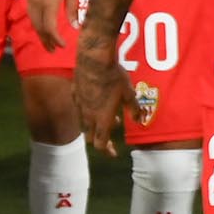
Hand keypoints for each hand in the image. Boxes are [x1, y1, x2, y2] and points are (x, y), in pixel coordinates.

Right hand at [27, 0, 81, 50]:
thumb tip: (76, 27)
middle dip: (47, 40)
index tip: (63, 47)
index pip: (50, 27)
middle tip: (54, 51)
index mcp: (48, 2)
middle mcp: (36, 2)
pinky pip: (31, 14)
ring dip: (40, 34)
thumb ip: (72, 9)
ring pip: (33, 22)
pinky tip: (42, 28)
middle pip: (39, 27)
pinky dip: (37, 24)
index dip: (56, 39)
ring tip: (48, 43)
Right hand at [71, 25, 129, 155]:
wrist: (93, 59)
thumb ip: (133, 109)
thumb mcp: (129, 93)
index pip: (101, 144)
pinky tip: (94, 102)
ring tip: (106, 115)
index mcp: (102, 120)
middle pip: (90, 137)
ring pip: (83, 124)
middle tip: (112, 130)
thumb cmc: (114, 77)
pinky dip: (86, 112)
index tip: (114, 154)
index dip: (107, 151)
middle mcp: (88, 116)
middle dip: (101, 138)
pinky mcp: (74, 94)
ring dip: (94, 125)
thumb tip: (138, 120)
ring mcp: (79, 105)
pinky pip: (78, 109)